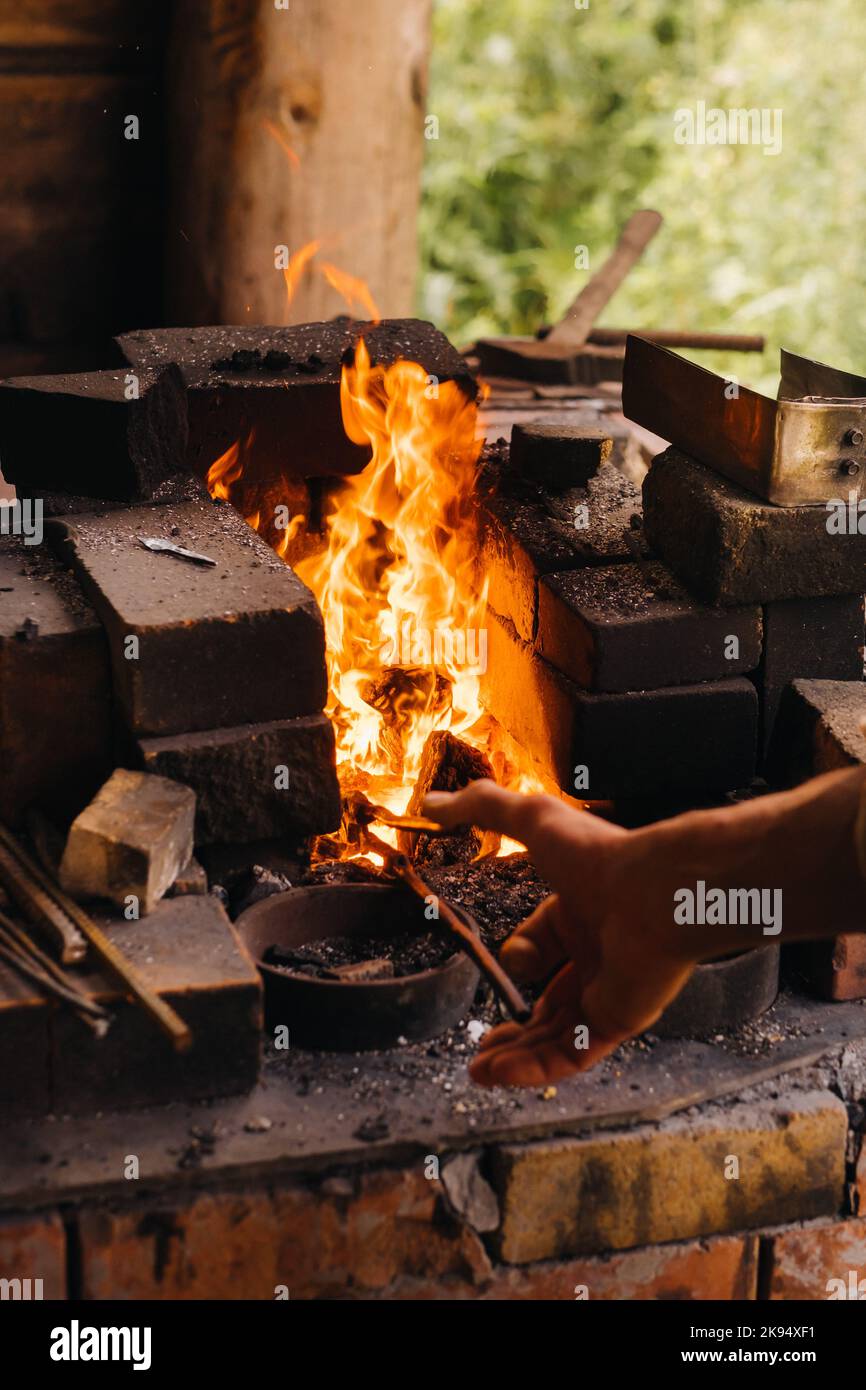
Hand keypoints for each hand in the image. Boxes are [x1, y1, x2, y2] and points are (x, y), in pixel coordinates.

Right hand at [422, 781, 695, 1086]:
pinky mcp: (617, 1022)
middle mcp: (597, 954)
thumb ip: (483, 808)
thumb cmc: (600, 855)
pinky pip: (569, 1054)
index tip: (506, 959)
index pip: (540, 945)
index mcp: (580, 912)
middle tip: (479, 1044)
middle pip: (546, 998)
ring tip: (477, 1072)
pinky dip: (532, 1068)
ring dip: (514, 1054)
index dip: (518, 955)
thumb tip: (434, 803)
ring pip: (554, 1033)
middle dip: (511, 1024)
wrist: (660, 893)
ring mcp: (609, 991)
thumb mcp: (532, 821)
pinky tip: (496, 1075)